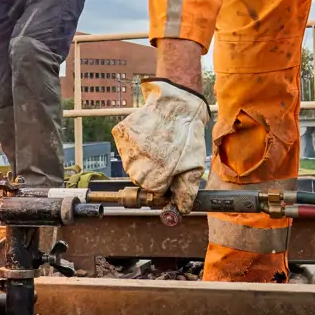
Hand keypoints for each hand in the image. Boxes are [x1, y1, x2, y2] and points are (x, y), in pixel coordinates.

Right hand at [112, 79, 209, 212]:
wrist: (177, 104)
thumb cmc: (187, 136)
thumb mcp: (194, 166)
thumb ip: (185, 192)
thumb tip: (180, 211)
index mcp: (153, 177)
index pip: (152, 191)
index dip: (163, 183)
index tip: (170, 172)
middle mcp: (135, 166)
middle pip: (140, 179)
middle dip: (153, 171)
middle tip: (166, 155)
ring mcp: (126, 149)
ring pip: (131, 163)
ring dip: (143, 157)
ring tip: (158, 143)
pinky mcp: (121, 134)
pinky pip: (125, 147)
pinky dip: (135, 143)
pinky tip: (149, 134)